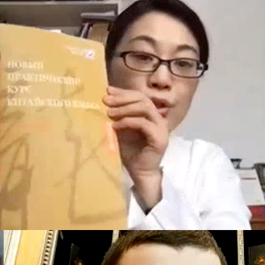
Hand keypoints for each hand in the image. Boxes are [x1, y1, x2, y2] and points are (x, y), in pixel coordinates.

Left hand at [103, 87, 168, 209]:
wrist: (138, 172)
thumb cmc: (129, 152)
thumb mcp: (120, 131)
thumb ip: (116, 117)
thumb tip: (103, 103)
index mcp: (150, 115)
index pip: (139, 97)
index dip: (123, 92)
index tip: (107, 91)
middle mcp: (158, 119)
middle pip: (143, 99)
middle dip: (123, 98)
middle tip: (105, 100)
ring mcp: (161, 128)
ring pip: (145, 108)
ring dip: (125, 108)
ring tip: (109, 113)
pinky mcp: (160, 138)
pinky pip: (144, 124)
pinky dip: (128, 122)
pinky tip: (115, 125)